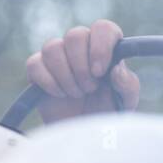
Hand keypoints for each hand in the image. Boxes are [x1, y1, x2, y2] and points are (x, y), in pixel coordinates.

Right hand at [25, 19, 139, 122]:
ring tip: (76, 94)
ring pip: (52, 47)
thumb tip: (116, 69)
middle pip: (75, 35)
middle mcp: (81, 47)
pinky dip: (48, 81)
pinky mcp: (38, 69)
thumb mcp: (125, 103)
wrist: (82, 134)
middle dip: (82, 67)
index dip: (100, 46)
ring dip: (66, 76)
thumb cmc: (106, 113)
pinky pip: (35, 63)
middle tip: (89, 89)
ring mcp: (57, 56)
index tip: (100, 72)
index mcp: (105, 48)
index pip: (103, 28)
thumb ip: (127, 85)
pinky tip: (60, 94)